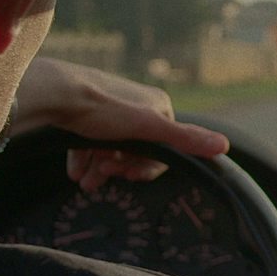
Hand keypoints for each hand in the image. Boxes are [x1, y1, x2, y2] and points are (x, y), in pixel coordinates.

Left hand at [13, 57, 229, 191]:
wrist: (53, 94)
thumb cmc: (101, 108)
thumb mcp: (148, 127)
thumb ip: (185, 139)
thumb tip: (223, 146)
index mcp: (156, 105)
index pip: (164, 147)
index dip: (146, 167)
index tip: (128, 176)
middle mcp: (135, 105)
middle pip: (136, 149)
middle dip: (120, 168)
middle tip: (103, 177)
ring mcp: (109, 109)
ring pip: (111, 148)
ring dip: (100, 169)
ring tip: (87, 181)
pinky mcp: (85, 113)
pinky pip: (90, 142)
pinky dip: (85, 159)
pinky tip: (77, 171)